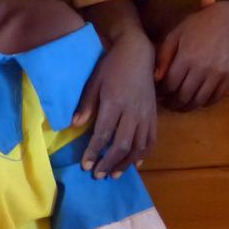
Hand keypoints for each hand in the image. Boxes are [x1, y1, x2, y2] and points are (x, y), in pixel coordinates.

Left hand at [73, 29, 156, 178]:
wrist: (138, 52)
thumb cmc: (112, 65)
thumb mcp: (94, 81)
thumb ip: (86, 104)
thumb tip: (74, 125)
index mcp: (115, 103)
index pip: (104, 134)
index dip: (94, 152)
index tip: (86, 166)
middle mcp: (133, 111)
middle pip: (123, 144)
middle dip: (109, 163)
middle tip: (98, 175)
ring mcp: (146, 114)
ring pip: (139, 145)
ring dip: (126, 163)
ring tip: (114, 174)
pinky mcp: (154, 114)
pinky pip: (151, 138)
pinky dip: (144, 153)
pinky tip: (135, 163)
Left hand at [155, 0, 228, 110]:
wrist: (225, 21)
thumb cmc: (196, 27)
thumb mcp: (174, 36)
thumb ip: (163, 58)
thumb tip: (156, 80)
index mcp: (187, 56)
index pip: (170, 85)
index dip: (162, 93)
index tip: (160, 94)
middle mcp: (203, 67)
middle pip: (184, 97)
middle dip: (173, 104)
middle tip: (168, 103)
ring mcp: (218, 74)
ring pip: (199, 101)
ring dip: (187, 107)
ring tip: (181, 104)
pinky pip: (215, 99)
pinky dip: (204, 103)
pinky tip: (197, 98)